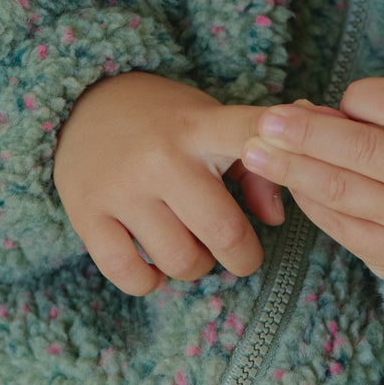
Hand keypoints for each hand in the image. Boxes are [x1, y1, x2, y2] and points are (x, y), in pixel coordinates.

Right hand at [52, 71, 290, 295]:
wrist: (83, 103)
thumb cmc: (165, 122)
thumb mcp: (210, 124)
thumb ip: (255, 166)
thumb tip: (275, 219)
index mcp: (199, 127)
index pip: (250, 137)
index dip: (281, 157)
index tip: (300, 174)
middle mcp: (161, 157)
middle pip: (223, 231)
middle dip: (242, 256)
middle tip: (239, 253)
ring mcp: (121, 187)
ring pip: (180, 260)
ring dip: (196, 267)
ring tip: (193, 249)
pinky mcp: (86, 214)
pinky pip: (130, 274)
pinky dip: (150, 282)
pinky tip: (155, 267)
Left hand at [239, 76, 383, 296]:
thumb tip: (308, 113)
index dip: (359, 98)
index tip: (340, 99)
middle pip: (364, 150)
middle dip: (306, 134)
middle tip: (265, 122)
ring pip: (343, 189)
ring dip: (292, 168)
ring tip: (255, 152)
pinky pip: (338, 222)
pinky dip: (308, 198)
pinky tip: (286, 181)